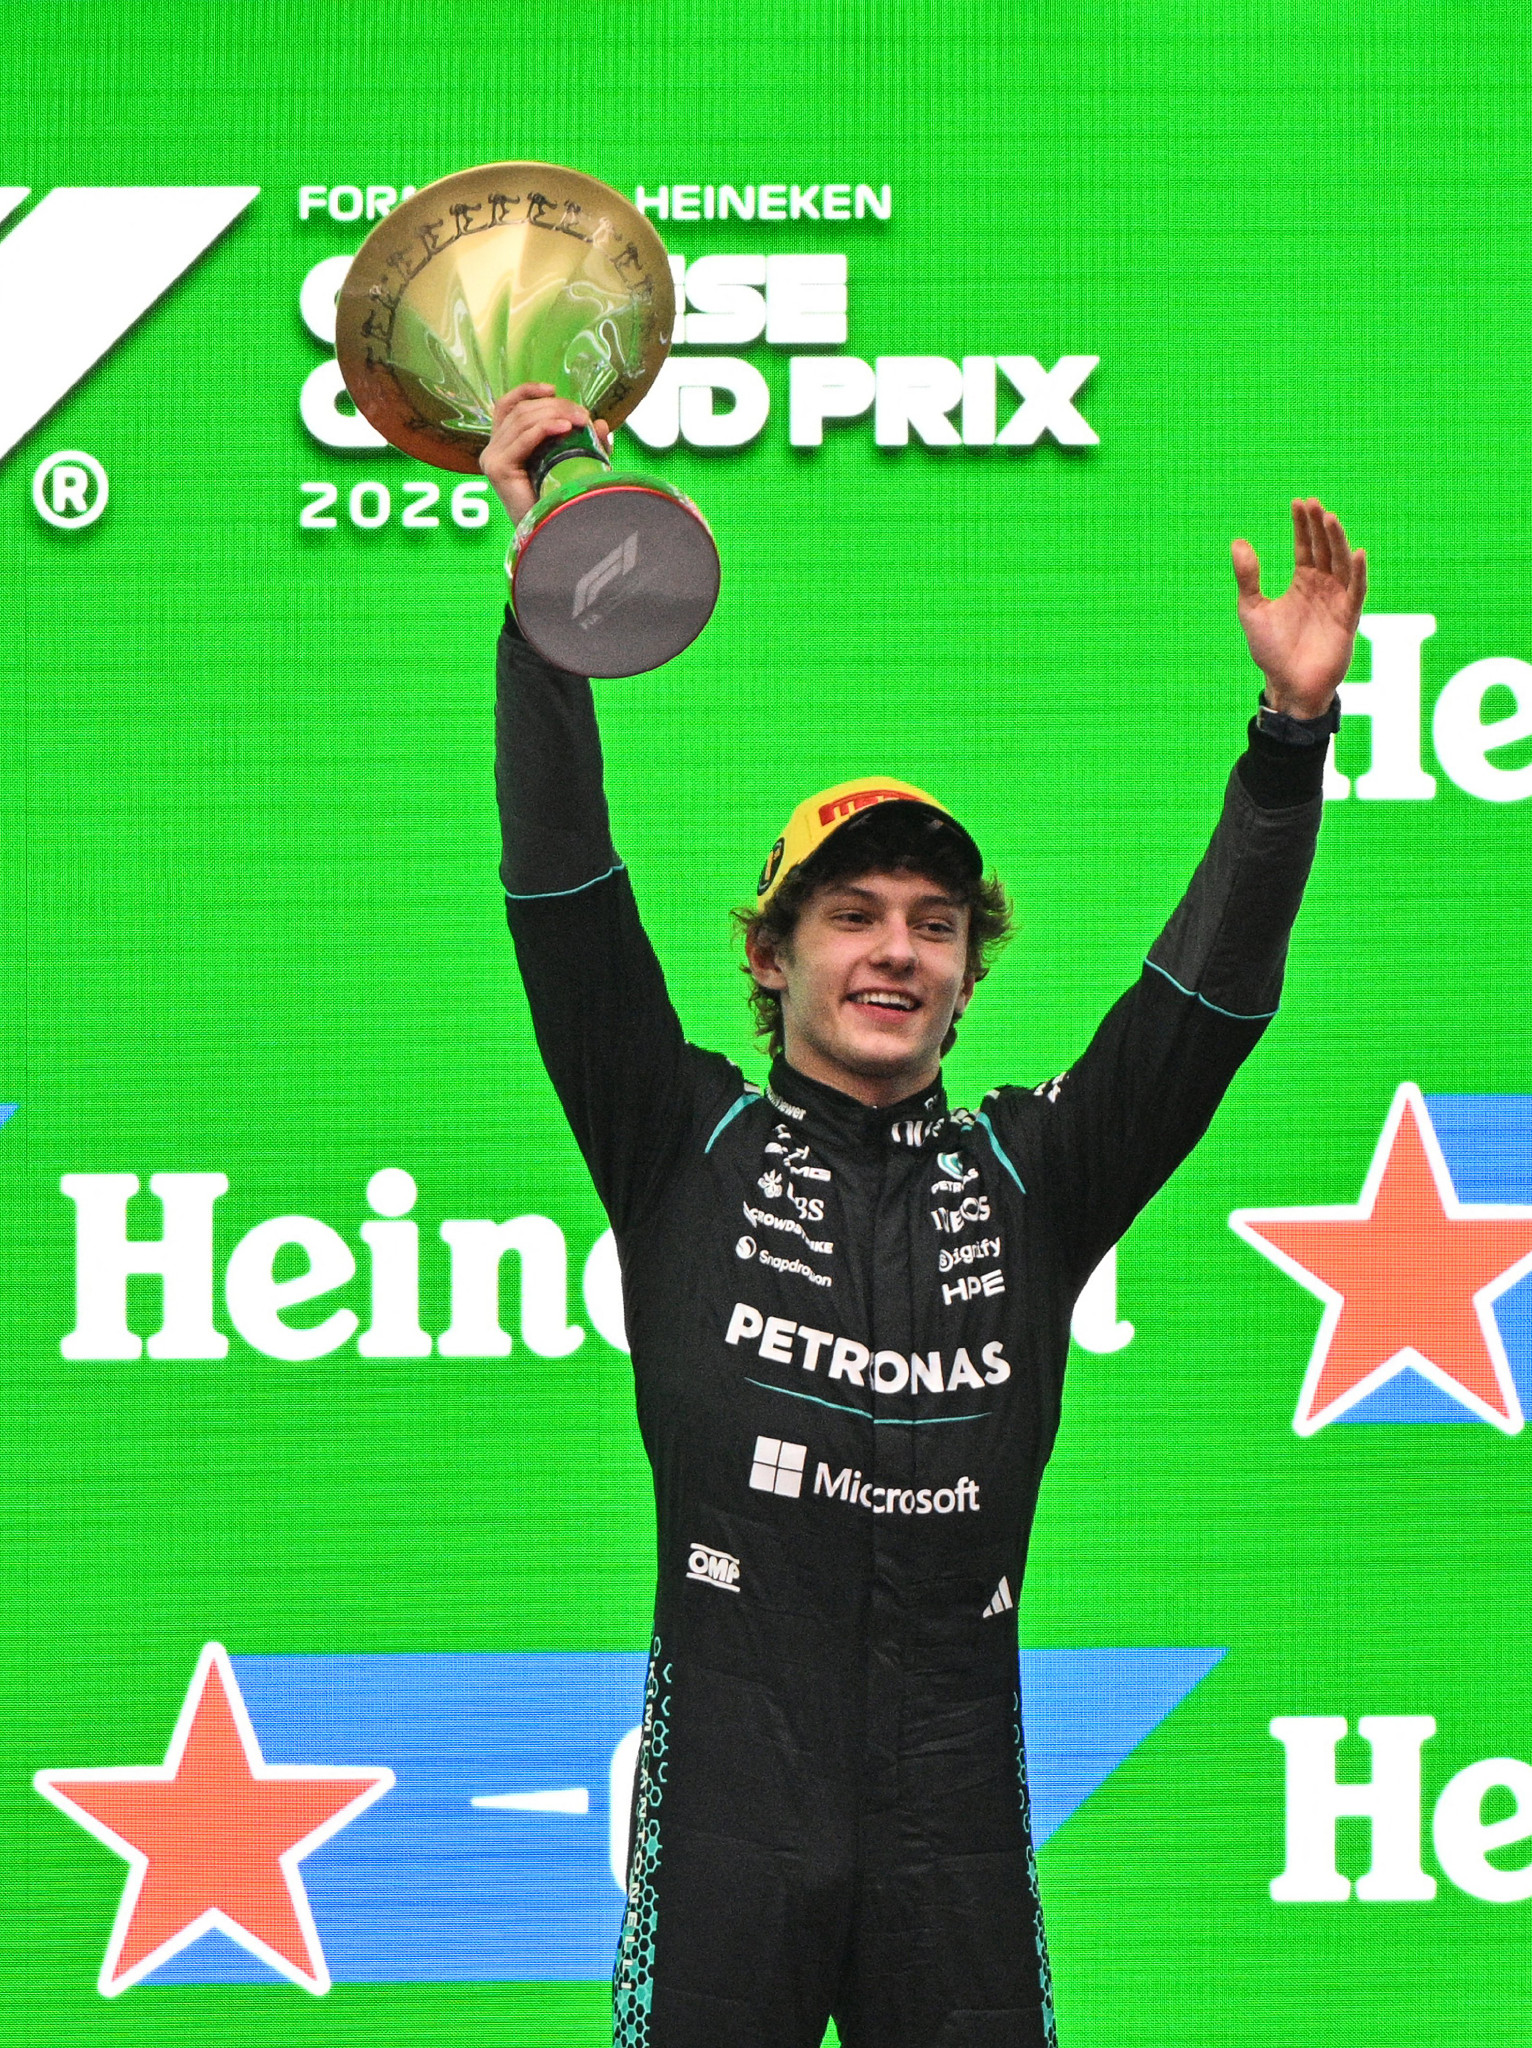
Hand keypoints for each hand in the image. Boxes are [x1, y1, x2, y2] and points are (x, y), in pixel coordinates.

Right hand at [479, 382, 612, 521]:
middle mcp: (493, 450)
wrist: (553, 536)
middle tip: (583, 415)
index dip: (527, 391)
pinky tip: (566, 428)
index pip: (507, 406)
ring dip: (555, 414)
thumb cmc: (560, 504)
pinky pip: (524, 438)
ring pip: (523, 420)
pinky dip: (546, 428)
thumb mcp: (575, 465)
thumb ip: (587, 445)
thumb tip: (603, 424)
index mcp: (504, 446)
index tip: (553, 389)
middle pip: (521, 411)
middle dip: (555, 406)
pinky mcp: (498, 468)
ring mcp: (492, 458)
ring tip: (582, 421)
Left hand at [1230, 499, 1366, 717]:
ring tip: (1329, 518)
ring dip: (1337, 541)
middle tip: (1314, 503)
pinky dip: (1358, 572)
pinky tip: (1356, 553)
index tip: (1298, 502)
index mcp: (1303, 583)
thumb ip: (1248, 577)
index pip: (1305, 546)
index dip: (1302, 525)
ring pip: (1341, 563)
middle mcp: (1323, 587)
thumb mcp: (1252, 609)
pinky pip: (1356, 591)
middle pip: (1325, 549)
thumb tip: (1238, 541)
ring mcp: (1337, 601)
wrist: (1287, 685)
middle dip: (1320, 526)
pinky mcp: (1348, 619)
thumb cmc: (1271, 651)